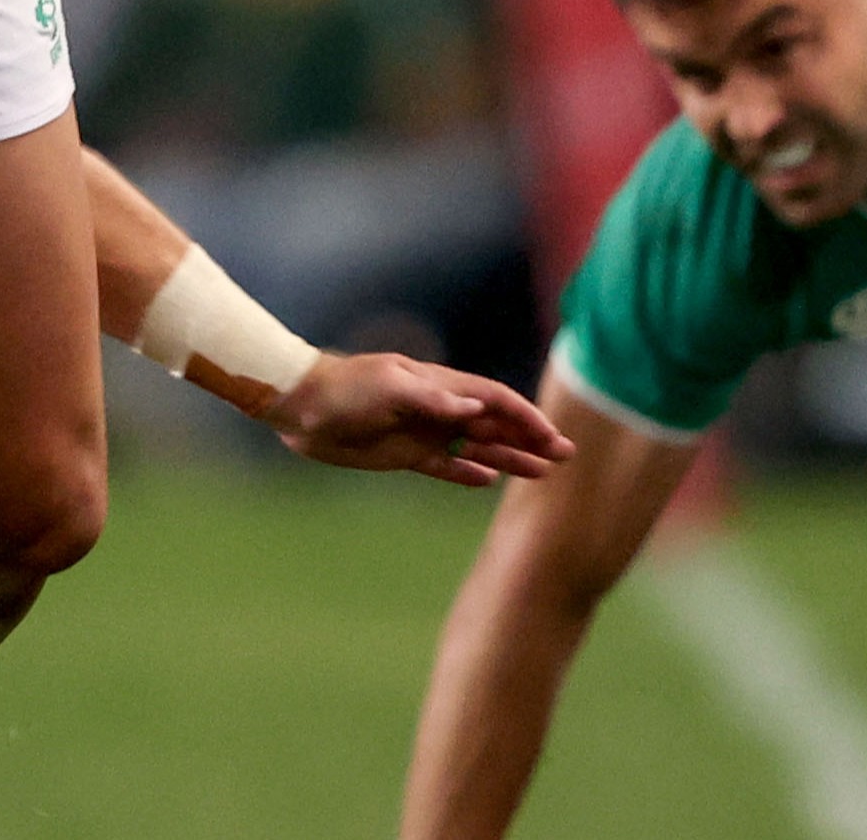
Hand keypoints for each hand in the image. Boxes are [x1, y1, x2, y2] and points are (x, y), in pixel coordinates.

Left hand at [261, 350, 575, 488]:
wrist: (302, 406)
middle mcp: (437, 408)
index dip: (525, 416)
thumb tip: (476, 407)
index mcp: (438, 385)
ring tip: (542, 473)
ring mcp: (422, 431)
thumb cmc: (344, 389)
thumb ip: (433, 398)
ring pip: (477, 446)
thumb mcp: (388, 387)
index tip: (551, 437)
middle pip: (494, 423)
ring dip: (509, 457)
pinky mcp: (404, 453)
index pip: (494, 399)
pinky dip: (468, 472)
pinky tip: (489, 480)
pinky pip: (446, 464)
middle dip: (529, 438)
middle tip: (565, 457)